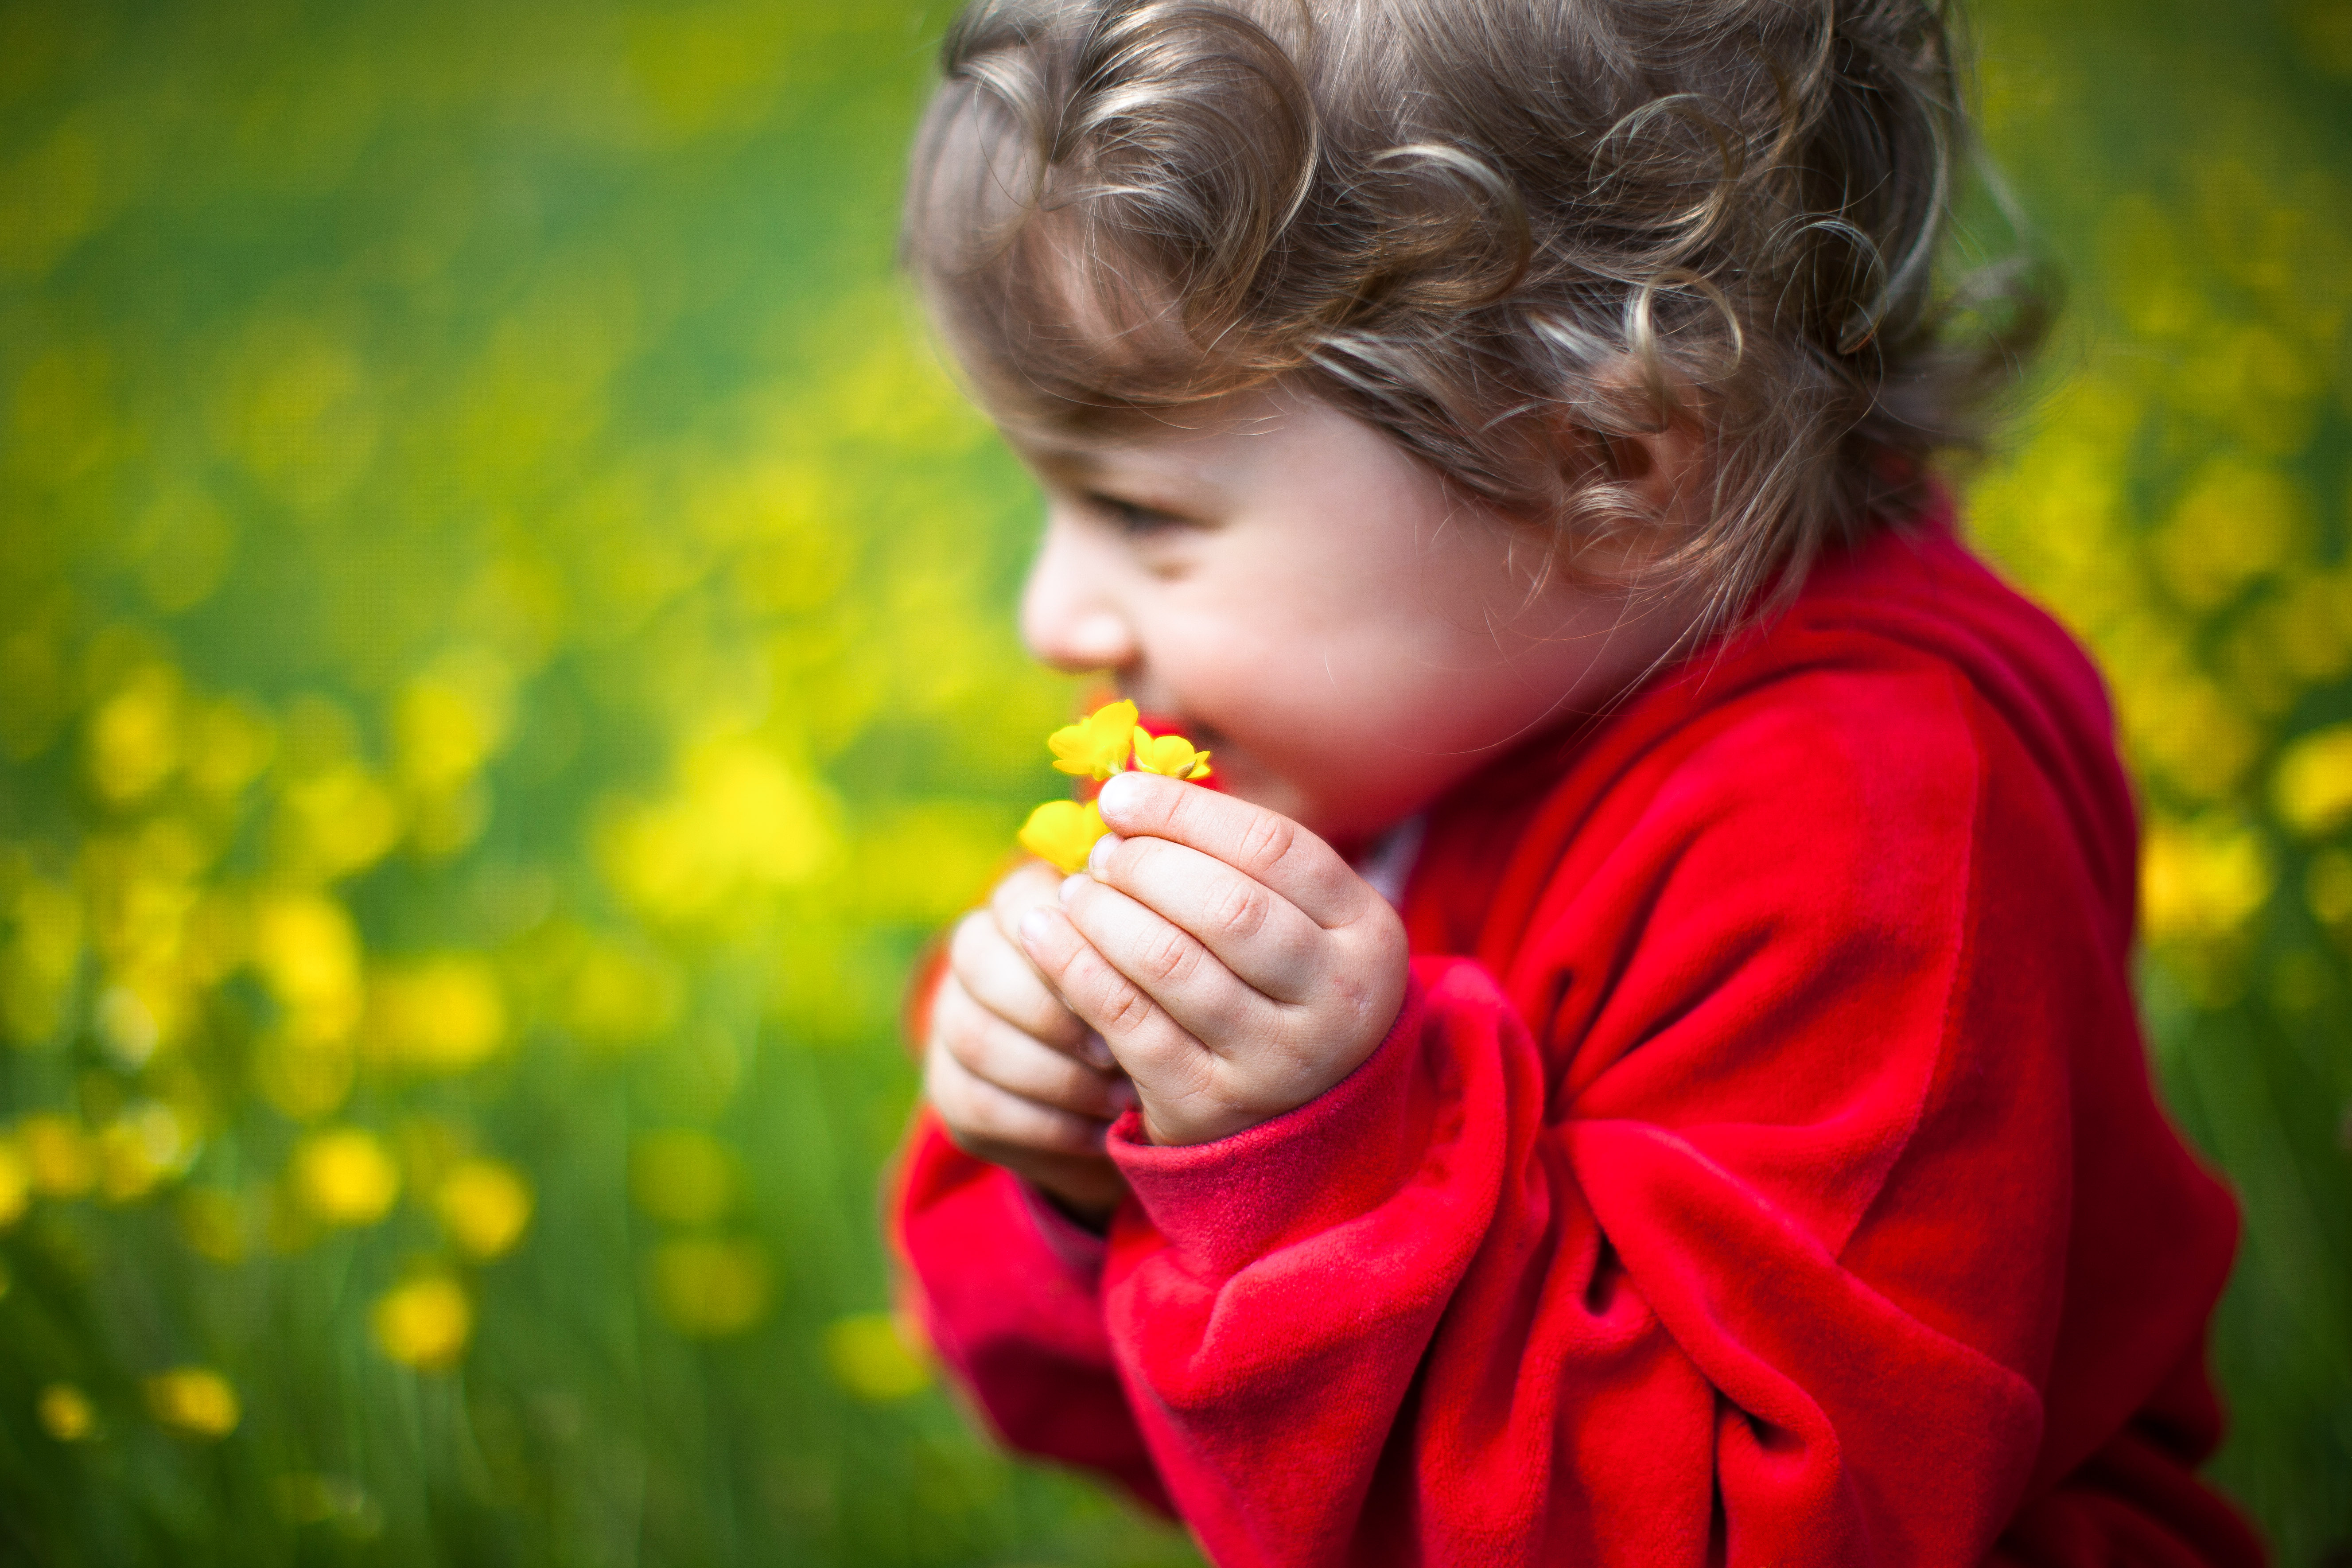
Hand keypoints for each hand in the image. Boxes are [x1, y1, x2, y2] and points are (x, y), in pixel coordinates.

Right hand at [924, 860, 1136, 1219]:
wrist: (1115, 1098)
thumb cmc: (1147, 1012)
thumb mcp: (1149, 979)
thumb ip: (1139, 957)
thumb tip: (1156, 957)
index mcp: (1022, 905)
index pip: (1019, 900)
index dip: (1069, 944)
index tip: (1127, 985)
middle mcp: (974, 953)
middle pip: (980, 962)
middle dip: (1055, 1014)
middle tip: (1118, 1051)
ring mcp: (952, 1020)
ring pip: (976, 1037)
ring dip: (1058, 1076)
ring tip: (1121, 1098)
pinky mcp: (949, 1089)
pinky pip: (979, 1105)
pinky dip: (1048, 1125)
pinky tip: (1100, 1134)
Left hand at [1018, 772, 1409, 1145]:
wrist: (1297, 1121)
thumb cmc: (1279, 985)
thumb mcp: (1296, 920)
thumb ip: (1235, 858)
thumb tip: (1127, 786)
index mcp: (1367, 933)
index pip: (1272, 846)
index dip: (1184, 811)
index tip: (1119, 796)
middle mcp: (1337, 1000)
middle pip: (1225, 905)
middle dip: (1145, 866)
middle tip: (1101, 854)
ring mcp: (1276, 1060)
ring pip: (1169, 961)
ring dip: (1103, 914)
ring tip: (1074, 892)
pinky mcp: (1210, 1105)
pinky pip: (1127, 1021)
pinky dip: (1074, 968)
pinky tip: (1043, 936)